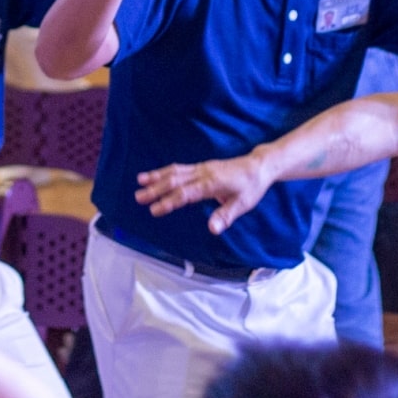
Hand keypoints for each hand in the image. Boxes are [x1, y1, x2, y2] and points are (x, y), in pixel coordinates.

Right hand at [134, 151, 274, 233]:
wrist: (258, 166)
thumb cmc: (251, 187)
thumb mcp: (243, 204)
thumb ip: (225, 216)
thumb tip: (212, 230)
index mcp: (212, 183)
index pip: (186, 194)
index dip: (169, 202)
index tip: (154, 210)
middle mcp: (203, 173)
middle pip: (175, 180)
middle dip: (156, 189)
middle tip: (139, 197)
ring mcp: (201, 168)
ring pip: (175, 171)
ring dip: (156, 177)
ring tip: (139, 181)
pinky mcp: (201, 166)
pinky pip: (179, 168)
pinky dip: (164, 171)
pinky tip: (154, 175)